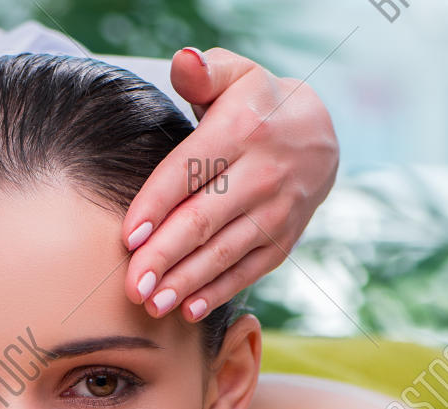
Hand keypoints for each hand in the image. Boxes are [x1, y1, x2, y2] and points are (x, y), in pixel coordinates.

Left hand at [123, 47, 338, 322]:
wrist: (318, 132)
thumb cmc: (253, 104)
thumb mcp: (234, 75)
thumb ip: (203, 71)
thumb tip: (183, 60)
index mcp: (243, 128)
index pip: (191, 170)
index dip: (158, 204)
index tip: (128, 236)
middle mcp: (265, 171)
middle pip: (206, 217)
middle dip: (167, 255)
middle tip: (132, 286)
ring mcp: (278, 209)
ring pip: (226, 250)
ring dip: (188, 281)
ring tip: (153, 304)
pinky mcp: (285, 238)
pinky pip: (249, 269)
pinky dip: (219, 291)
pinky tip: (188, 310)